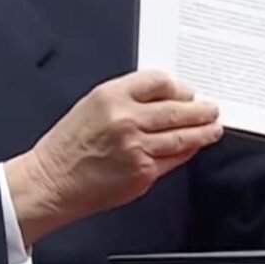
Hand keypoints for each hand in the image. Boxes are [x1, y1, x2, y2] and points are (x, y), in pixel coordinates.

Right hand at [4, 70, 220, 245]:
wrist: (51, 182)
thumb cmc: (66, 147)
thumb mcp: (91, 106)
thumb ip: (126, 100)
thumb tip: (161, 100)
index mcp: (112, 95)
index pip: (159, 81)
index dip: (178, 88)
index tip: (186, 93)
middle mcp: (127, 118)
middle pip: (177, 108)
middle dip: (201, 110)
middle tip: (212, 109)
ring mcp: (137, 147)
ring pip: (182, 135)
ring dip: (203, 131)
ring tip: (213, 127)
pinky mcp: (143, 172)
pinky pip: (174, 158)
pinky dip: (187, 151)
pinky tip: (194, 147)